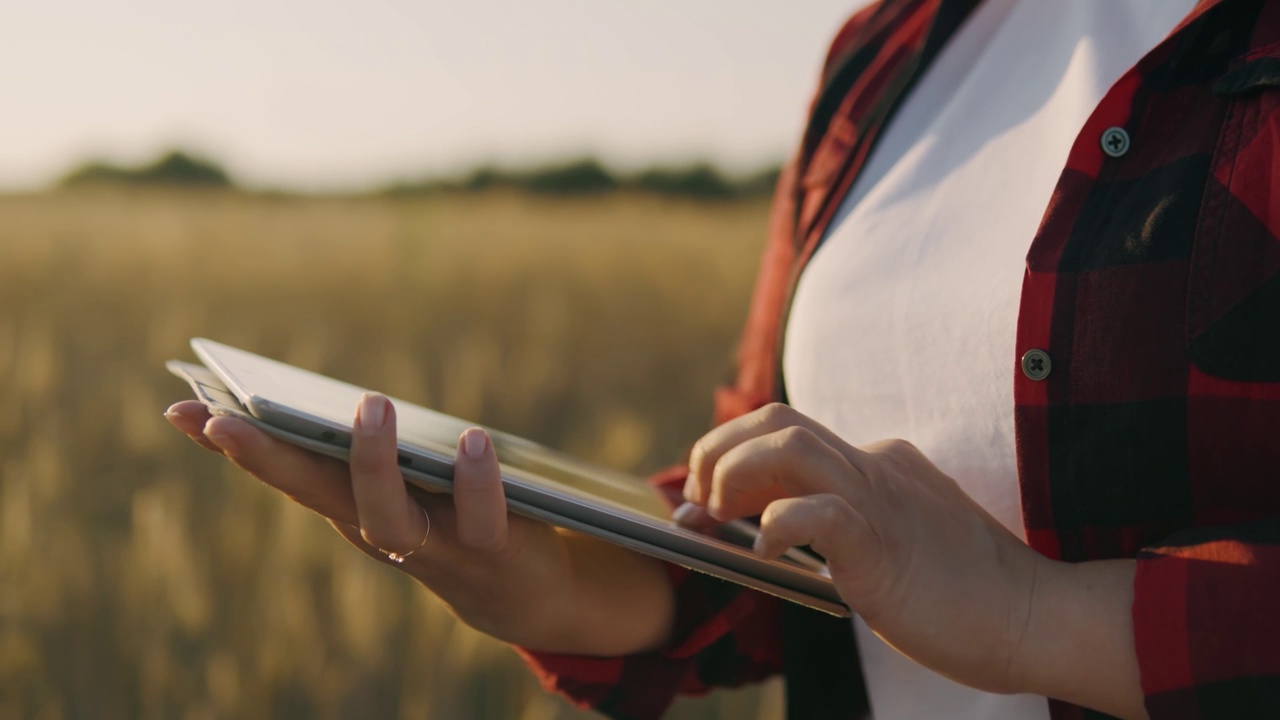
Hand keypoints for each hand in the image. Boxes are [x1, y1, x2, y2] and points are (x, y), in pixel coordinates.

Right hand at [165, 394, 673, 655]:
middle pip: (312, 492)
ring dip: (374, 461)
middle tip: (227, 417)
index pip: (280, 468)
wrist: (513, 585)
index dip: (230, 443)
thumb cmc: (440, 511)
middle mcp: (375, 527)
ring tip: (370, 403)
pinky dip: (475, 479)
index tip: (180, 407)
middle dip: (266, 457)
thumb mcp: (392, 476)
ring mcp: (427, 542)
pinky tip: (472, 438)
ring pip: (388, 511)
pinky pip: (479, 515)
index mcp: (346, 504)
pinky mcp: (485, 547)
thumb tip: (317, 397)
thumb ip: (358, 444)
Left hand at [678, 403, 1143, 717]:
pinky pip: (817, 511)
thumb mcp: (893, 540)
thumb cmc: (961, 594)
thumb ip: (844, 523)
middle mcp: (874, 466)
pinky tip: (768, 555)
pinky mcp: (883, 543)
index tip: (703, 492)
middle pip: (776, 419)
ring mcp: (880, 499)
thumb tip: (775, 528)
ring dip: (732, 475)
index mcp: (877, 464)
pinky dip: (778, 524)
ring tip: (717, 518)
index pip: (788, 430)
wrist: (1034, 618)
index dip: (732, 452)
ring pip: (787, 445)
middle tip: (696, 500)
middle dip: (718, 448)